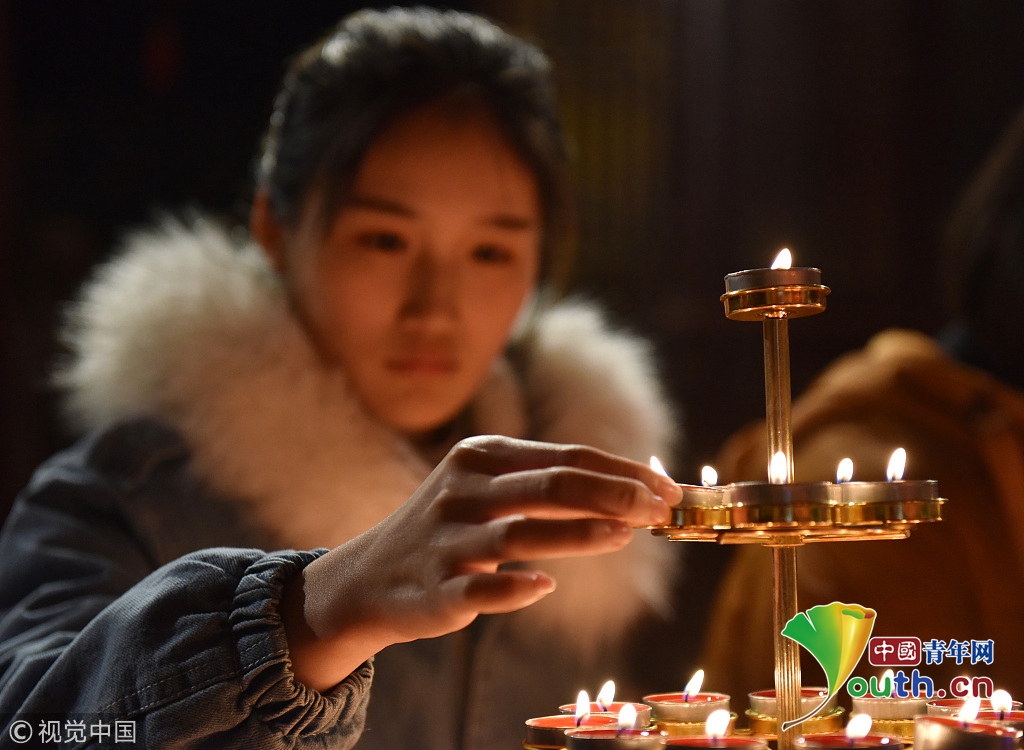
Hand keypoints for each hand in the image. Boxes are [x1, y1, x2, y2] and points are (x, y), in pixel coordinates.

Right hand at [282, 436, 679, 690]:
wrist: (370, 578)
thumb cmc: (450, 529)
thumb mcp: (488, 490)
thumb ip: (549, 488)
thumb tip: (630, 499)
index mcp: (482, 456)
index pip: (566, 457)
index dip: (622, 471)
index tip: (667, 489)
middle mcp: (463, 490)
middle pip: (551, 485)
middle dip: (613, 495)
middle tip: (659, 511)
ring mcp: (447, 540)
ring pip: (521, 532)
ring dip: (579, 534)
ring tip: (625, 536)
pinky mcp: (435, 588)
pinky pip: (480, 588)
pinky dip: (513, 586)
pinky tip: (544, 587)